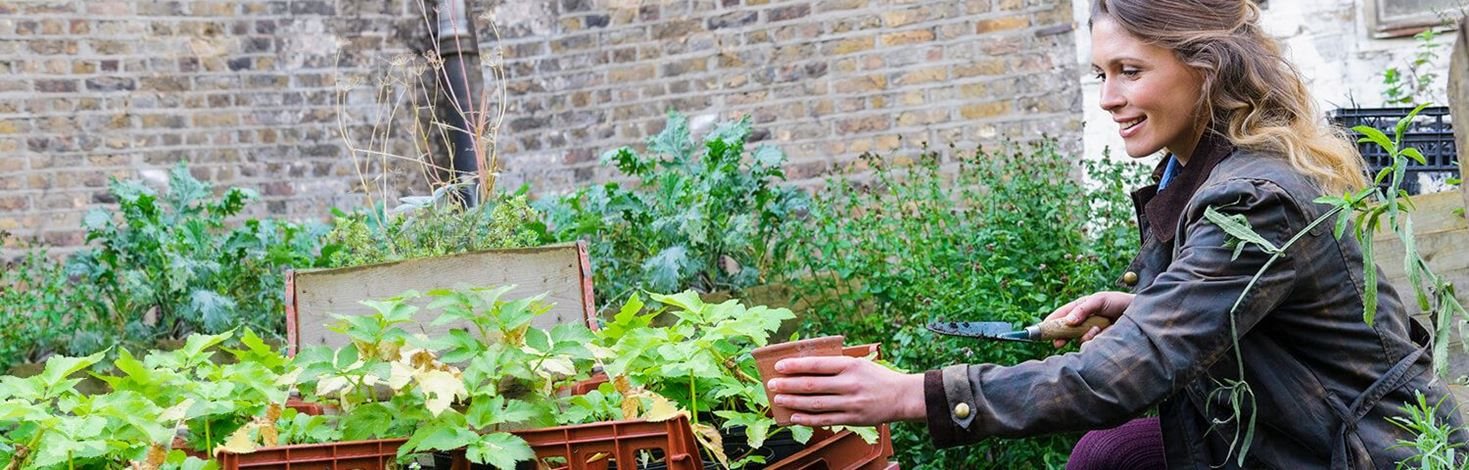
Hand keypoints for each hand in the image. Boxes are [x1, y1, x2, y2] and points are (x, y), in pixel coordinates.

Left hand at [765, 356, 925, 426]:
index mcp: (850, 365)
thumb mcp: (858, 363)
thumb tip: (806, 366)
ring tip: (779, 398)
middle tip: (772, 383)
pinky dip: (807, 418)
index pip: (816, 364)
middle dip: (788, 384)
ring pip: (815, 403)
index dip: (795, 365)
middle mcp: (849, 384)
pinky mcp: (852, 418)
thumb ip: (835, 364)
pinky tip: (794, 416)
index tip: (778, 366)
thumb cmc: (877, 377)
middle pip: (812, 385)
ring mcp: (850, 403)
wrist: (901, 396)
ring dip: (793, 401)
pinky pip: (824, 420)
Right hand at [1044, 291, 1133, 346]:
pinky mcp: (1100, 341)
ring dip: (1085, 335)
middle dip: (1062, 337)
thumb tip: (1068, 321)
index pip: (1061, 315)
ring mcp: (1091, 331)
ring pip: (1079, 339)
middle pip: (1066, 330)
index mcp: (1080, 308)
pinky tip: (1104, 332)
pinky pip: (1091, 344)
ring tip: (1098, 328)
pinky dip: (1095, 339)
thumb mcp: (1099, 300)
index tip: (1042, 330)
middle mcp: (1083, 321)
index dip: (1051, 322)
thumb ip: (1083, 309)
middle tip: (1058, 343)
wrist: (1139, 313)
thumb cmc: (1118, 302)